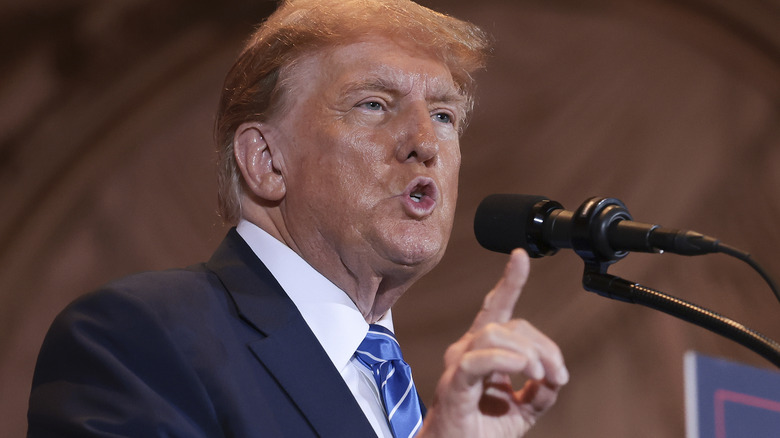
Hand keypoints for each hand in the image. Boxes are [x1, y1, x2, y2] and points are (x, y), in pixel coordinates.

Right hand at [418, 249, 568, 437]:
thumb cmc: (481, 431)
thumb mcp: (523, 410)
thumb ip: (540, 389)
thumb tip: (556, 376)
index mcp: (483, 350)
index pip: (496, 308)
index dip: (509, 281)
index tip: (521, 257)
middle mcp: (467, 349)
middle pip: (510, 324)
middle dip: (542, 345)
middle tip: (556, 375)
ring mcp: (459, 365)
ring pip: (494, 333)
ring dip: (527, 352)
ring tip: (541, 375)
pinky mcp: (455, 385)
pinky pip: (478, 360)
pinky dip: (504, 359)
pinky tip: (524, 368)